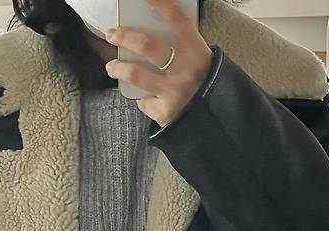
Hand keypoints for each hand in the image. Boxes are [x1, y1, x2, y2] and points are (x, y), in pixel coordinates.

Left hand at [104, 0, 213, 126]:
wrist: (217, 121)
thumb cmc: (206, 85)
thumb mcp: (202, 60)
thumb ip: (182, 47)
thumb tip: (153, 31)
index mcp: (196, 51)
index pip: (176, 18)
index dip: (160, 3)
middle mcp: (184, 70)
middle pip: (147, 46)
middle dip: (124, 37)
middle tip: (112, 34)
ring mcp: (172, 92)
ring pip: (137, 74)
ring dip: (119, 68)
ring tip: (111, 67)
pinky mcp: (164, 112)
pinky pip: (145, 102)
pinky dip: (143, 99)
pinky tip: (145, 98)